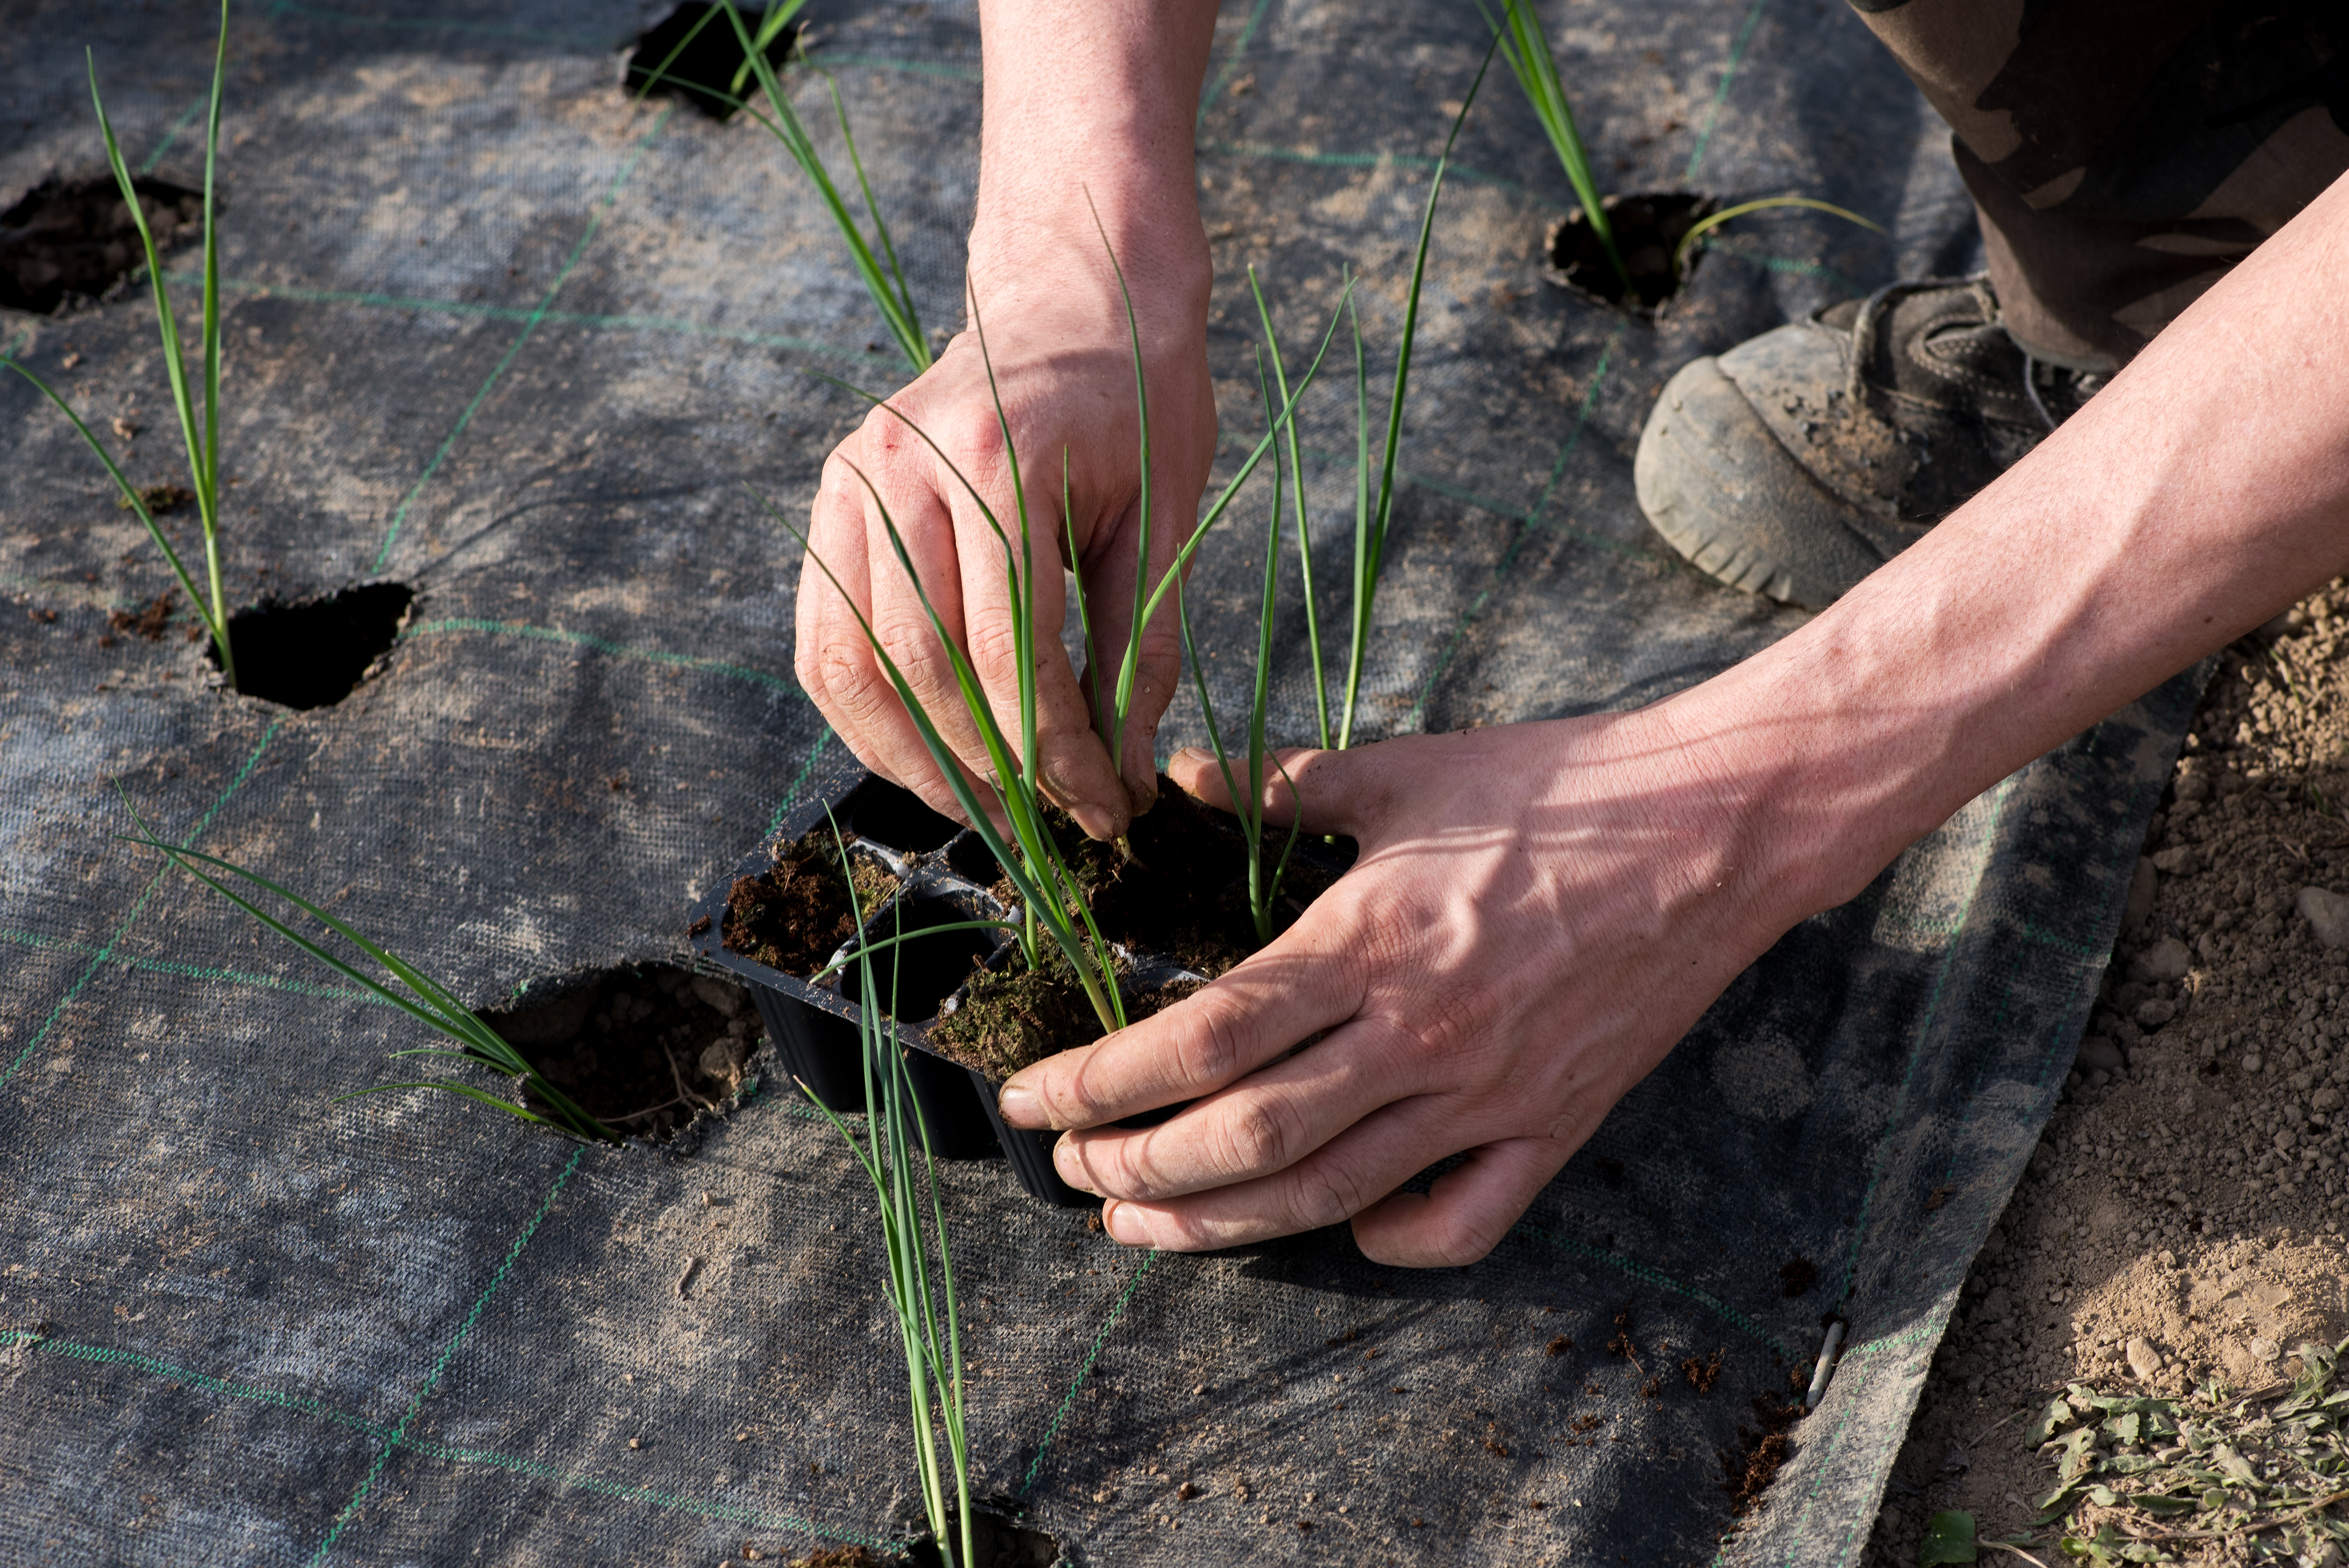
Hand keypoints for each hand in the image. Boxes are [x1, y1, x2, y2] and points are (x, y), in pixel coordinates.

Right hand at [792, 0, 1219, 839]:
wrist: (1079, 294)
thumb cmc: (1140, 403)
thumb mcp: (1167, 521)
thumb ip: (1137, 651)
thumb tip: (1118, 780)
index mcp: (997, 463)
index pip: (1014, 653)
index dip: (1056, 752)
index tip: (1100, 812)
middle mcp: (902, 466)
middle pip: (926, 668)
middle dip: (990, 768)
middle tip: (1047, 826)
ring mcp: (851, 476)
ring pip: (856, 664)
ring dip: (913, 758)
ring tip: (981, 809)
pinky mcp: (830, 495)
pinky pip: (824, 635)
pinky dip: (865, 709)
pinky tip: (921, 754)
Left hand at [993, 714, 1793, 1266]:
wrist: (1720, 825)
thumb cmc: (1559, 788)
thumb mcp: (1407, 769)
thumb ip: (1284, 784)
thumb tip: (1181, 779)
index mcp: (1369, 943)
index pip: (1202, 1038)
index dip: (1102, 1081)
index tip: (1033, 1097)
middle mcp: (1421, 1035)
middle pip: (1245, 1137)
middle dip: (1135, 1170)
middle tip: (1070, 1172)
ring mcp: (1492, 1094)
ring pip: (1329, 1195)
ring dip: (1218, 1224)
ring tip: (1139, 1227)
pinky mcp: (1556, 1124)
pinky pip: (1462, 1220)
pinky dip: (1388, 1239)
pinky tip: (1336, 1229)